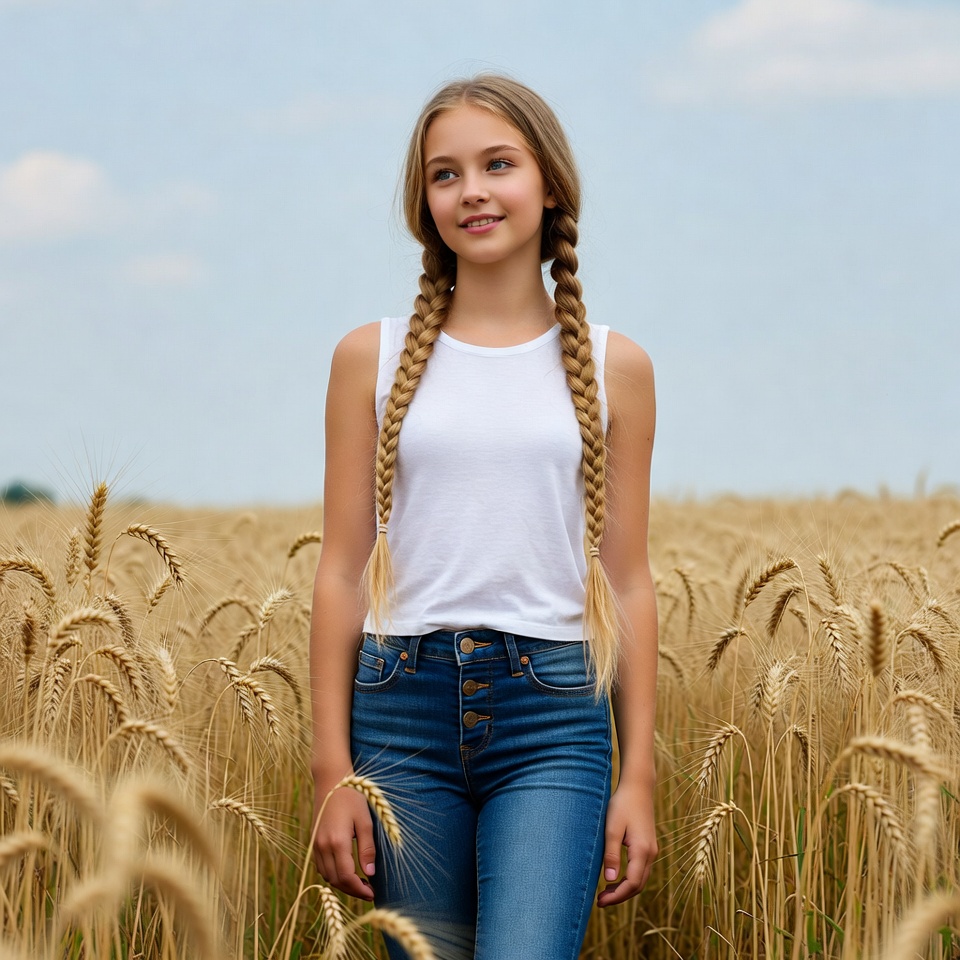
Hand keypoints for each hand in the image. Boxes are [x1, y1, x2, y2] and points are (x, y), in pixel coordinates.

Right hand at [312, 780, 376, 900]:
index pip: (347, 877)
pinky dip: (332, 874)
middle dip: (352, 890)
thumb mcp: (365, 821)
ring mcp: (315, 844)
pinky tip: (346, 871)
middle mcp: (322, 846)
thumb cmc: (352, 798)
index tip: (373, 893)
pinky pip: (320, 867)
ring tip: (360, 883)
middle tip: (369, 891)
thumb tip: (370, 874)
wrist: (331, 781)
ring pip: (326, 876)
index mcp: (337, 842)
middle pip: (336, 880)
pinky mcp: (313, 841)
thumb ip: (367, 849)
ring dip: (342, 884)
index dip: (360, 889)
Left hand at [596, 780, 656, 906]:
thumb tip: (609, 879)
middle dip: (620, 896)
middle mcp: (650, 853)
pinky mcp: (648, 846)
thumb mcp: (612, 828)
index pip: (631, 883)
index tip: (600, 901)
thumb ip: (611, 854)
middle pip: (638, 885)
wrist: (637, 787)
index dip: (616, 896)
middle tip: (599, 901)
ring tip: (605, 893)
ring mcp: (651, 850)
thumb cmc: (622, 805)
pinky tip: (615, 878)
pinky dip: (629, 879)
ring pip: (640, 879)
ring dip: (624, 889)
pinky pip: (640, 870)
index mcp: (642, 850)